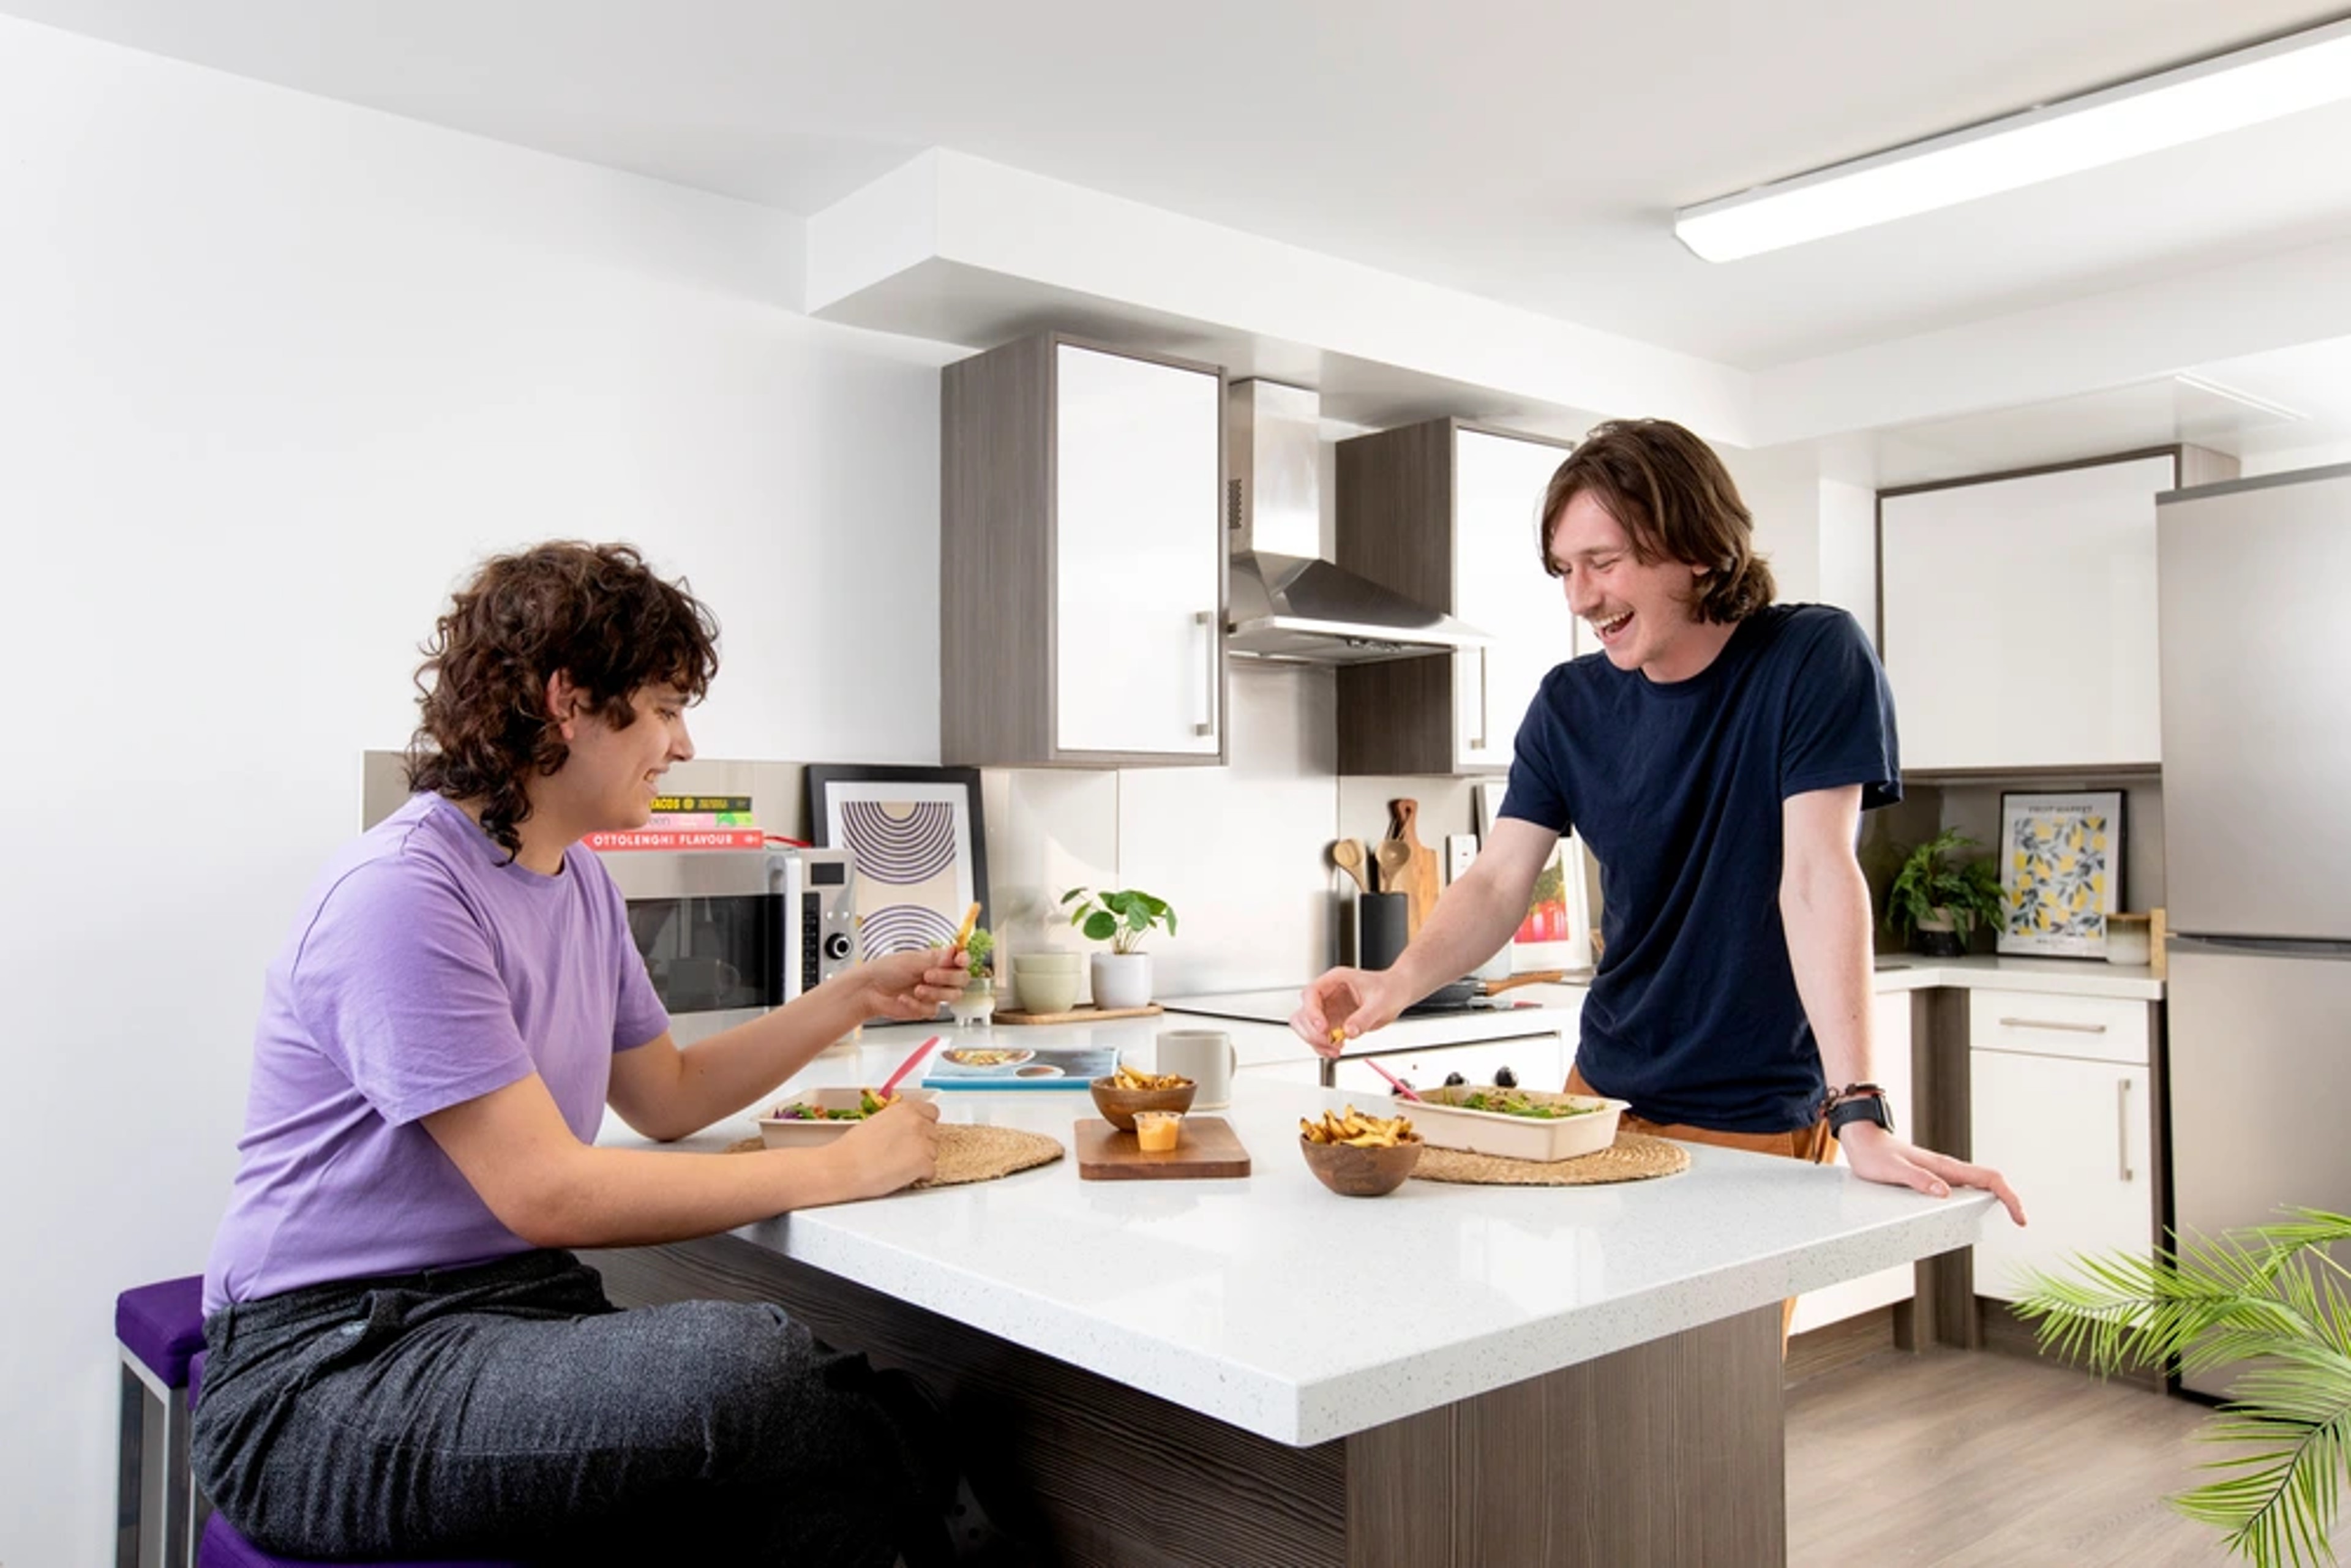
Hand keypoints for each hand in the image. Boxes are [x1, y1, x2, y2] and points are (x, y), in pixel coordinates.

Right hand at [830, 1097, 940, 1196]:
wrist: (844, 1167)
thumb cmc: (854, 1148)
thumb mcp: (878, 1122)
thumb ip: (899, 1123)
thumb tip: (906, 1131)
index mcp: (905, 1109)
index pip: (932, 1112)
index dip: (925, 1125)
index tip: (918, 1134)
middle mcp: (917, 1122)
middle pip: (933, 1135)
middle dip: (922, 1145)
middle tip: (903, 1155)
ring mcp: (922, 1142)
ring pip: (933, 1154)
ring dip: (921, 1161)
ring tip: (899, 1166)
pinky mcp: (923, 1163)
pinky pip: (931, 1172)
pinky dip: (920, 1177)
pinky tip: (903, 1177)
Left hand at [854, 946, 968, 1020]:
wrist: (869, 991)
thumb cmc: (885, 971)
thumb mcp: (911, 961)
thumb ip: (936, 960)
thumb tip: (953, 952)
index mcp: (937, 960)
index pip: (960, 960)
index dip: (964, 959)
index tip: (959, 959)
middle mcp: (939, 976)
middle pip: (962, 979)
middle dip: (947, 977)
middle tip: (929, 975)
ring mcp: (934, 993)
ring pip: (952, 996)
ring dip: (934, 993)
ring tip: (916, 989)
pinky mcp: (925, 1008)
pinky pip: (933, 1010)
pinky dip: (917, 1005)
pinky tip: (904, 999)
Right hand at [1291, 967, 1407, 1056]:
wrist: (1398, 993)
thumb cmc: (1389, 988)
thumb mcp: (1380, 1002)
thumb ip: (1364, 1017)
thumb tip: (1348, 1031)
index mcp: (1335, 980)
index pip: (1311, 993)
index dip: (1312, 1012)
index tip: (1323, 1028)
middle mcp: (1328, 994)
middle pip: (1303, 1013)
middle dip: (1312, 1031)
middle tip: (1329, 1042)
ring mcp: (1329, 1009)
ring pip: (1307, 1027)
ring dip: (1316, 1041)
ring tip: (1334, 1049)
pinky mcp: (1334, 1022)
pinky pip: (1319, 1037)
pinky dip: (1323, 1046)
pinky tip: (1337, 1048)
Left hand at [1837, 1123, 2025, 1226]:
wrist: (1861, 1139)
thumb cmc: (1874, 1155)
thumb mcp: (1893, 1170)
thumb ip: (1918, 1179)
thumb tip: (1944, 1192)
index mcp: (1945, 1167)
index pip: (1989, 1179)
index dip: (2009, 1197)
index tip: (2019, 1217)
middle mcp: (1947, 1169)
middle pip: (1989, 1182)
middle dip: (2009, 1200)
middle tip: (2018, 1221)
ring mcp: (1941, 1173)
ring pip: (1977, 1185)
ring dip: (1994, 1199)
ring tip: (2002, 1219)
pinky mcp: (1932, 1177)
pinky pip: (1962, 1188)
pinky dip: (1975, 1199)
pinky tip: (1971, 1213)